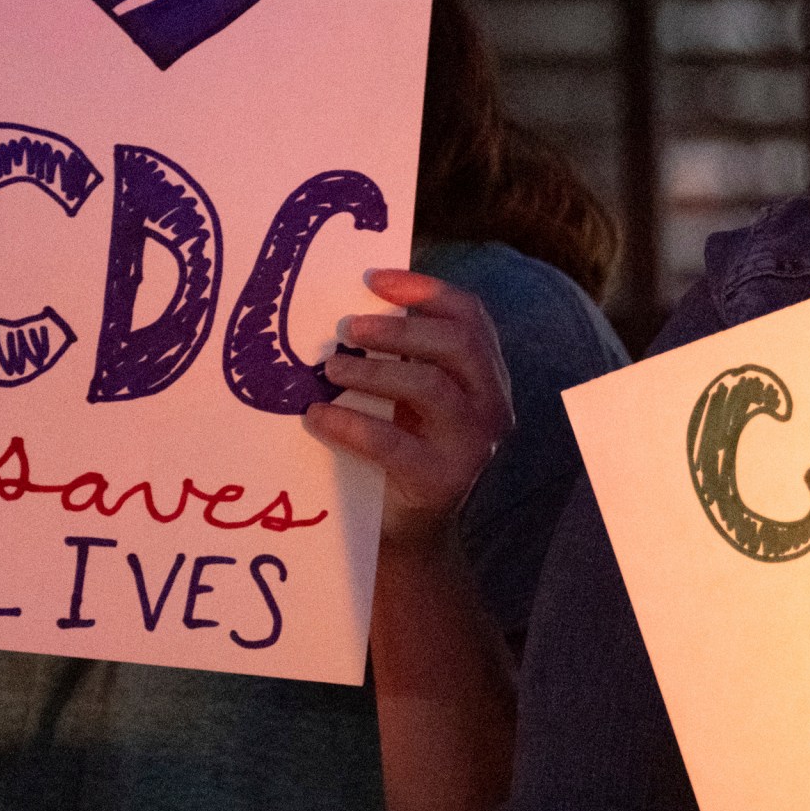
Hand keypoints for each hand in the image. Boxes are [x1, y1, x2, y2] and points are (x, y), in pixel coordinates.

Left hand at [304, 269, 513, 552]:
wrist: (408, 532)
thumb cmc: (402, 449)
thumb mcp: (408, 395)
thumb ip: (402, 356)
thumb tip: (351, 301)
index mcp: (486, 375)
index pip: (470, 315)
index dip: (424, 289)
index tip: (373, 278)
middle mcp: (492, 405)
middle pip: (458, 343)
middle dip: (400, 328)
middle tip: (349, 326)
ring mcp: (474, 445)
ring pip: (432, 387)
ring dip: (374, 370)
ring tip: (331, 367)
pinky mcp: (443, 480)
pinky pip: (393, 443)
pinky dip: (350, 424)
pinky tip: (317, 417)